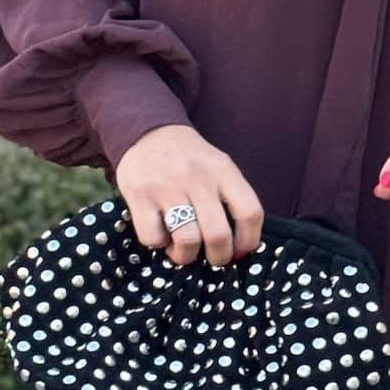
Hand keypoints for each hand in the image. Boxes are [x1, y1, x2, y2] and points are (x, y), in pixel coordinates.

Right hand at [114, 124, 264, 266]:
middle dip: (218, 257)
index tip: (239, 250)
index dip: (248, 241)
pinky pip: (153, 238)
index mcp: (223, 171)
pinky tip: (160, 233)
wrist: (147, 131)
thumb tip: (237, 247)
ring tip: (182, 248)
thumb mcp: (218, 166)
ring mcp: (167, 187)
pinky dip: (158, 244)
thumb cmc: (188, 159)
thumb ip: (230, 199)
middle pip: (218, 234)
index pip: (250, 213)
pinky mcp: (140, 196)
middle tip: (212, 257)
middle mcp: (198, 179)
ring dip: (186, 255)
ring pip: (187, 240)